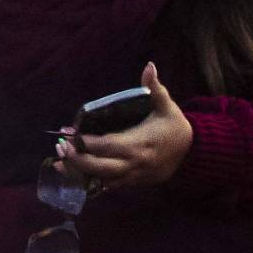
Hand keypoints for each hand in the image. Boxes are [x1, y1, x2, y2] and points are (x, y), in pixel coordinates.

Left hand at [58, 62, 193, 190]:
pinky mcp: (133, 183)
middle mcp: (133, 163)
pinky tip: (74, 176)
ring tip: (58, 164)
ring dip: (79, 173)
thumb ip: (155, 88)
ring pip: (101, 180)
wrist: (194, 153)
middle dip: (76, 160)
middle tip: (59, 149)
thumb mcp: (167, 106)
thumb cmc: (175, 127)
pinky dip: (91, 182)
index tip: (68, 134)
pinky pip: (109, 186)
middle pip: (99, 167)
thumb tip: (149, 66)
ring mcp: (133, 175)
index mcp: (138, 143)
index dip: (85, 142)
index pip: (107, 145)